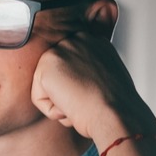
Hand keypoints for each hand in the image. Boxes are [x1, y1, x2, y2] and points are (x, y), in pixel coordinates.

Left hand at [31, 32, 155, 144]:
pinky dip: (53, 111)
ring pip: (46, 87)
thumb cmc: (116, 107)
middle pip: (56, 77)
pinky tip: (71, 107)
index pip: (71, 68)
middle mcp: (77, 40)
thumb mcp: (108, 79)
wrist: (115, 115)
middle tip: (88, 100)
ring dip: (61, 104)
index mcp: (94, 42)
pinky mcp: (46, 67)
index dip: (81, 89)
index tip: (94, 96)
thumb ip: (91, 72)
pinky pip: (38, 98)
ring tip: (81, 103)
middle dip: (68, 94)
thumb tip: (80, 84)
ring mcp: (60, 51)